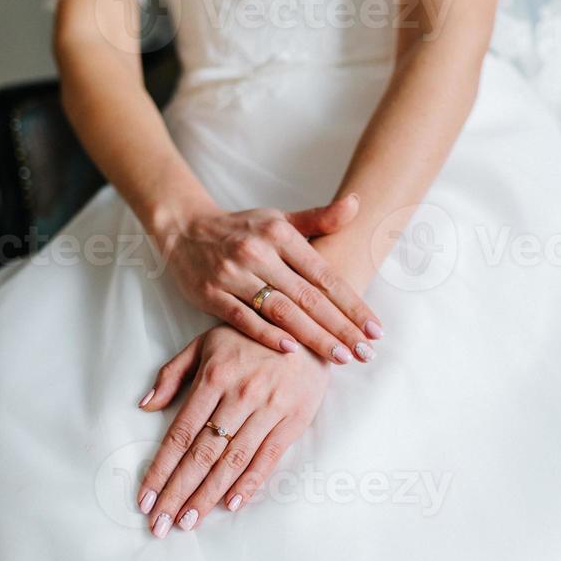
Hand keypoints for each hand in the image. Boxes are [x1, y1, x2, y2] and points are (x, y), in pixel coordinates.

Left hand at [136, 325, 330, 535]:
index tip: (145, 497)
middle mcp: (239, 395)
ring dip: (208, 496)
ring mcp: (268, 409)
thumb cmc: (250, 337)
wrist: (310, 328)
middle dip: (178, 492)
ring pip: (232, 461)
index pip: (181, 433)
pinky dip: (249, 484)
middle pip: (203, 454)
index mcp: (214, 377)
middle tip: (160, 524)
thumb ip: (173, 373)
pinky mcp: (293, 419)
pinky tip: (230, 505)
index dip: (161, 468)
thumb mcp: (206, 343)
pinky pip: (268, 457)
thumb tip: (146, 406)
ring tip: (188, 522)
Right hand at [156, 193, 382, 365]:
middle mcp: (258, 253)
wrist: (184, 229)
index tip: (375, 329)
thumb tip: (358, 204)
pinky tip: (292, 350)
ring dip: (313, 336)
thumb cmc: (243, 229)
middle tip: (366, 352)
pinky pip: (242, 319)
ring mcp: (232, 275)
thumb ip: (320, 218)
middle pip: (308, 297)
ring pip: (280, 310)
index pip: (325, 276)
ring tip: (340, 356)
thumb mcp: (281, 219)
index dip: (352, 304)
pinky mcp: (210, 294)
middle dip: (341, 328)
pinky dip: (266, 334)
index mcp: (280, 235)